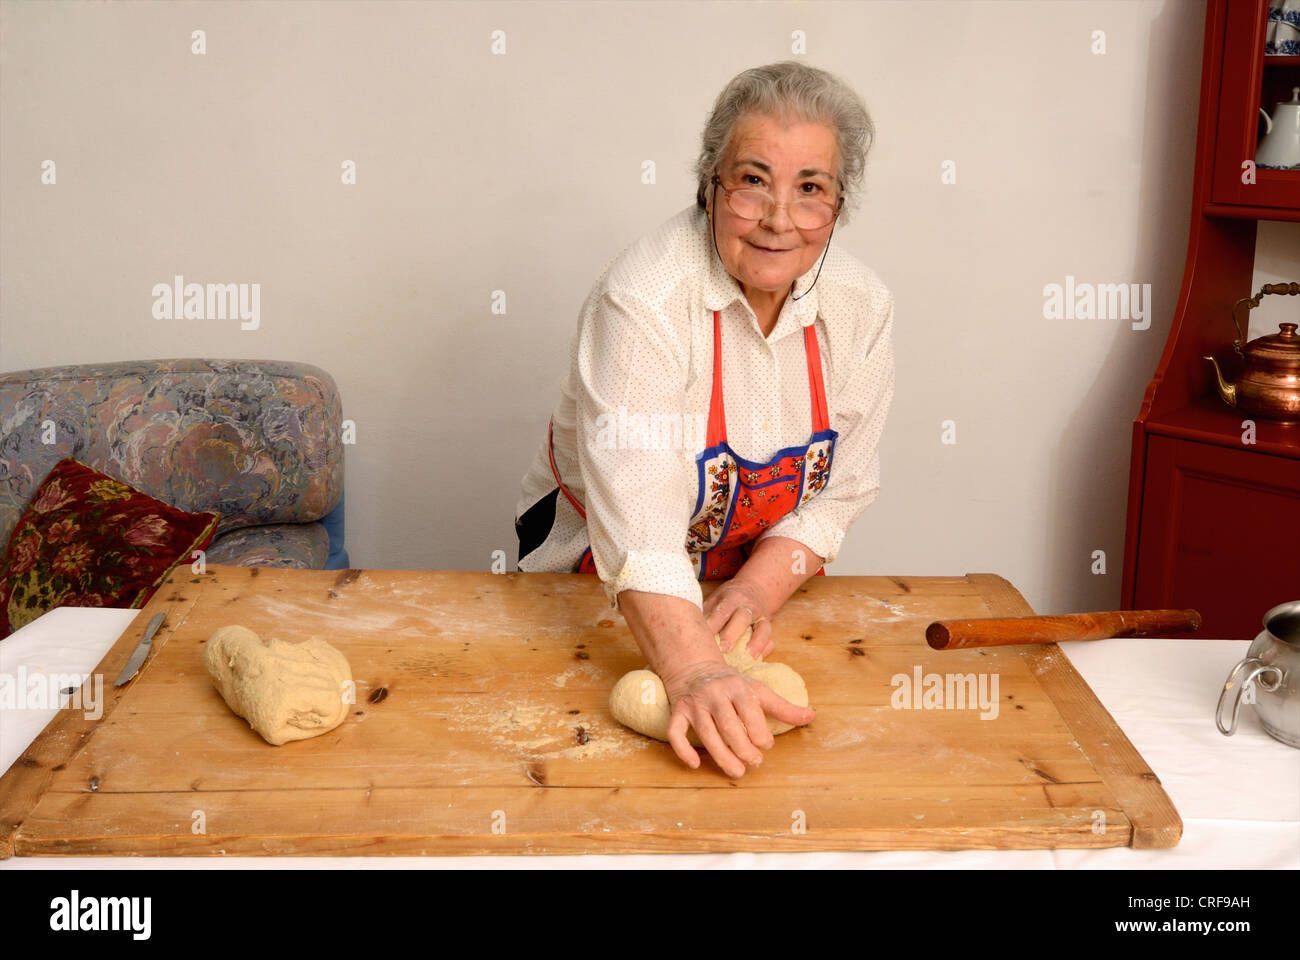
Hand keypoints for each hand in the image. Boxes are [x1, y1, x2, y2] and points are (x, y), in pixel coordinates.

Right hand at [659, 659, 812, 778]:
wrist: (693, 666)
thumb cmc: (731, 683)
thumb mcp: (757, 689)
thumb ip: (783, 706)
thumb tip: (812, 716)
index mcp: (737, 687)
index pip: (750, 711)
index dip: (759, 731)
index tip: (766, 745)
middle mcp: (715, 695)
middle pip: (729, 725)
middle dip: (743, 747)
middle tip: (755, 763)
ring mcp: (695, 704)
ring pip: (706, 732)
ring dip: (721, 755)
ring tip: (736, 771)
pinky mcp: (678, 712)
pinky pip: (675, 732)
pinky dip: (683, 749)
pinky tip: (695, 764)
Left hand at [703, 578, 774, 658]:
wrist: (753, 590)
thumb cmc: (726, 600)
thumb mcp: (714, 599)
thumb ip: (705, 613)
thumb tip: (685, 629)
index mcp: (732, 598)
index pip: (723, 609)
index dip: (715, 622)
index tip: (704, 636)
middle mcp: (748, 606)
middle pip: (743, 617)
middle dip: (733, 633)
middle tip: (723, 649)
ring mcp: (761, 618)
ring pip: (763, 628)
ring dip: (756, 642)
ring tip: (748, 657)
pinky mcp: (768, 629)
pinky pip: (771, 640)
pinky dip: (766, 649)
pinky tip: (757, 661)